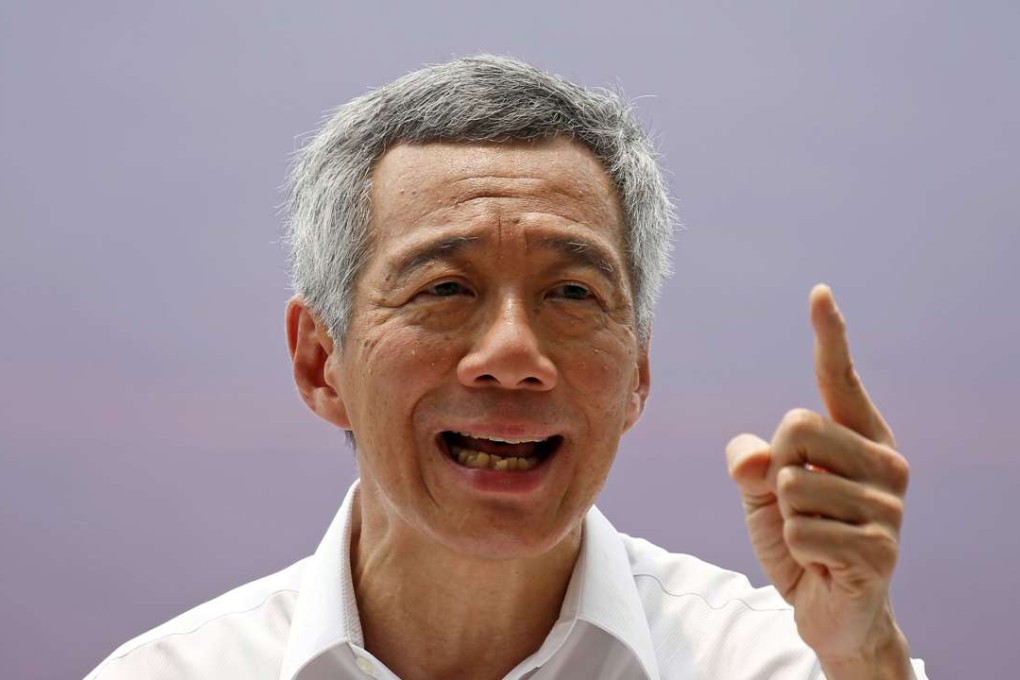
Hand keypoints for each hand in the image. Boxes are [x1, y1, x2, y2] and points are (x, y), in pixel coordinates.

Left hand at [726, 285, 913, 677]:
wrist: (832, 609)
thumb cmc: (801, 536)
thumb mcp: (764, 494)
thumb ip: (751, 464)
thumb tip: (750, 459)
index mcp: (860, 438)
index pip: (840, 379)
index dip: (829, 336)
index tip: (818, 292)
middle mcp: (885, 463)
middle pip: (795, 427)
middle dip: (776, 469)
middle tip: (799, 505)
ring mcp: (887, 507)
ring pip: (792, 486)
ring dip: (785, 518)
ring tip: (814, 537)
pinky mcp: (879, 549)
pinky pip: (800, 531)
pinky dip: (795, 550)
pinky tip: (822, 562)